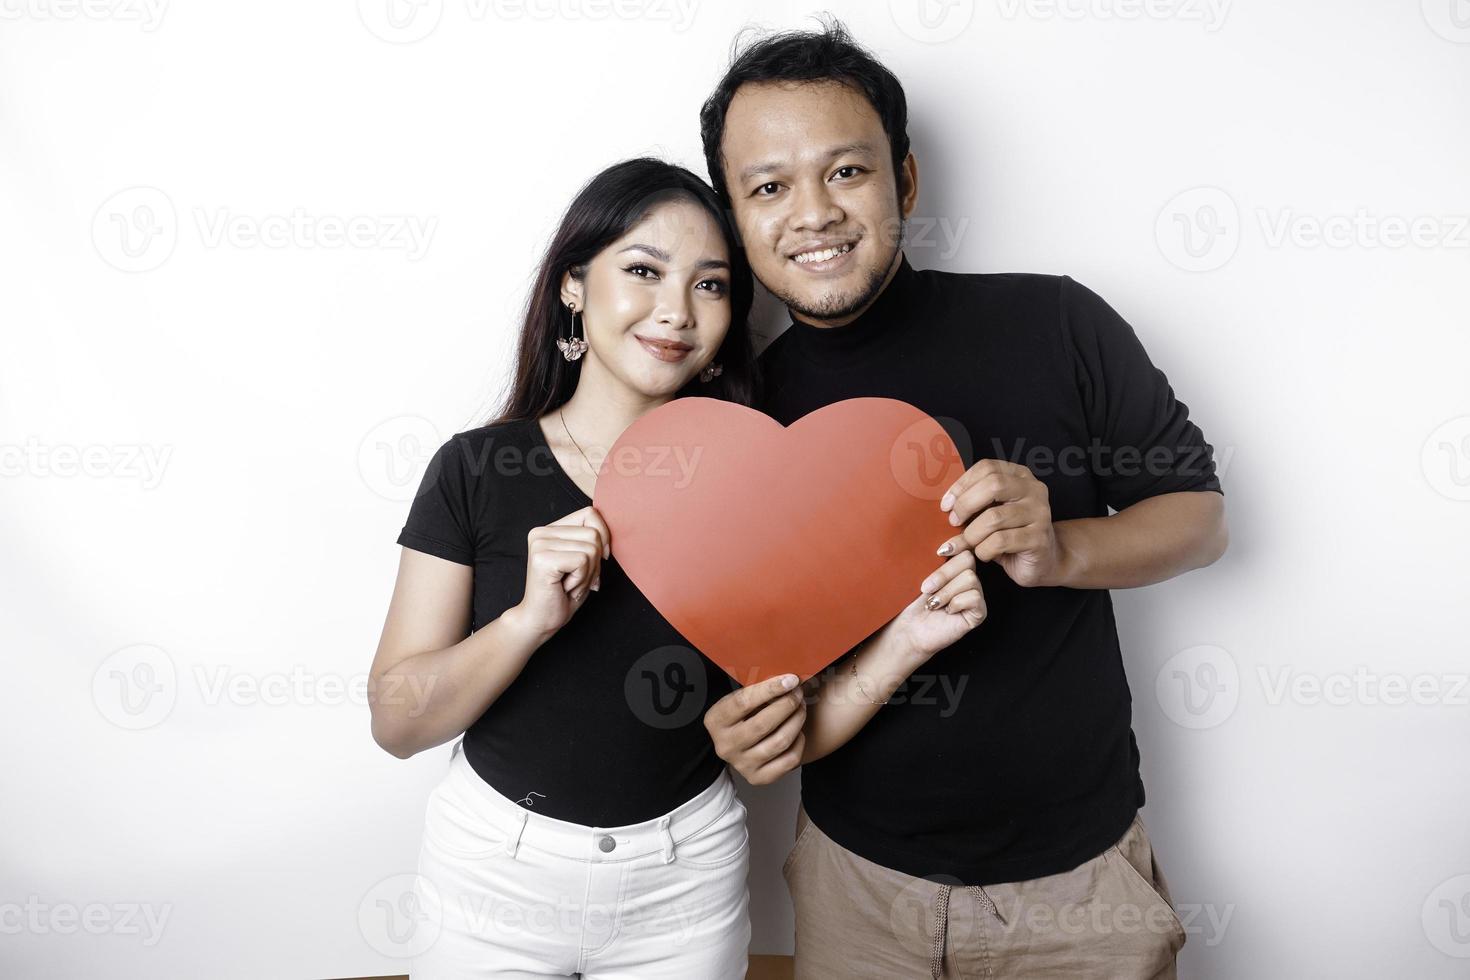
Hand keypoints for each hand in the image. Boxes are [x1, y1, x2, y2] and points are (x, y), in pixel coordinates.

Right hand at [508, 505, 610, 639]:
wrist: (541, 620)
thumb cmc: (563, 593)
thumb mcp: (583, 561)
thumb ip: (593, 542)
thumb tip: (610, 533)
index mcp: (550, 528)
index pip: (590, 513)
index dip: (603, 537)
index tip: (598, 560)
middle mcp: (541, 532)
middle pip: (594, 533)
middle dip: (595, 562)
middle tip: (576, 579)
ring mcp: (540, 544)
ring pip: (591, 549)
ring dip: (588, 574)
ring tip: (570, 584)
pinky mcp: (542, 559)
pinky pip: (582, 561)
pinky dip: (581, 579)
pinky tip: (565, 588)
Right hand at [703, 674, 805, 785]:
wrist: (739, 745)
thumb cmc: (743, 714)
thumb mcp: (740, 699)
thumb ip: (757, 689)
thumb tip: (788, 677)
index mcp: (715, 721)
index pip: (743, 702)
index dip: (770, 689)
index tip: (791, 679)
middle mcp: (725, 746)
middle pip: (763, 724)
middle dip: (787, 704)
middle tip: (798, 692)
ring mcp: (741, 765)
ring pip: (779, 742)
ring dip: (796, 720)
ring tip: (801, 708)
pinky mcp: (758, 778)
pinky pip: (788, 760)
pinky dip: (798, 742)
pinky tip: (797, 731)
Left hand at [882, 549, 986, 661]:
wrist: (909, 629)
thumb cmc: (911, 602)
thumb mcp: (920, 573)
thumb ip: (933, 557)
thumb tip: (942, 538)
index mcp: (954, 566)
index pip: (964, 546)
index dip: (955, 546)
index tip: (938, 554)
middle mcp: (968, 578)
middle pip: (968, 559)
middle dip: (943, 574)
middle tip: (927, 588)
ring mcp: (975, 595)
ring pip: (970, 578)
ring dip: (946, 591)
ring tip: (934, 603)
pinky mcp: (979, 612)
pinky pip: (974, 597)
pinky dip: (956, 603)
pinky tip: (946, 611)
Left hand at [938, 459, 1062, 587]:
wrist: (1043, 561)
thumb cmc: (1010, 534)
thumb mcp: (990, 513)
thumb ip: (973, 503)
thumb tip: (944, 505)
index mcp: (1020, 476)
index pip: (987, 467)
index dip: (962, 484)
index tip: (946, 504)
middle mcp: (1034, 490)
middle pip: (993, 485)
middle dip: (965, 504)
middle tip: (953, 521)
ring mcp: (1040, 513)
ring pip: (994, 517)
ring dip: (972, 534)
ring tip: (967, 544)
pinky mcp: (1038, 539)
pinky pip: (1000, 541)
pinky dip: (983, 550)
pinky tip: (982, 554)